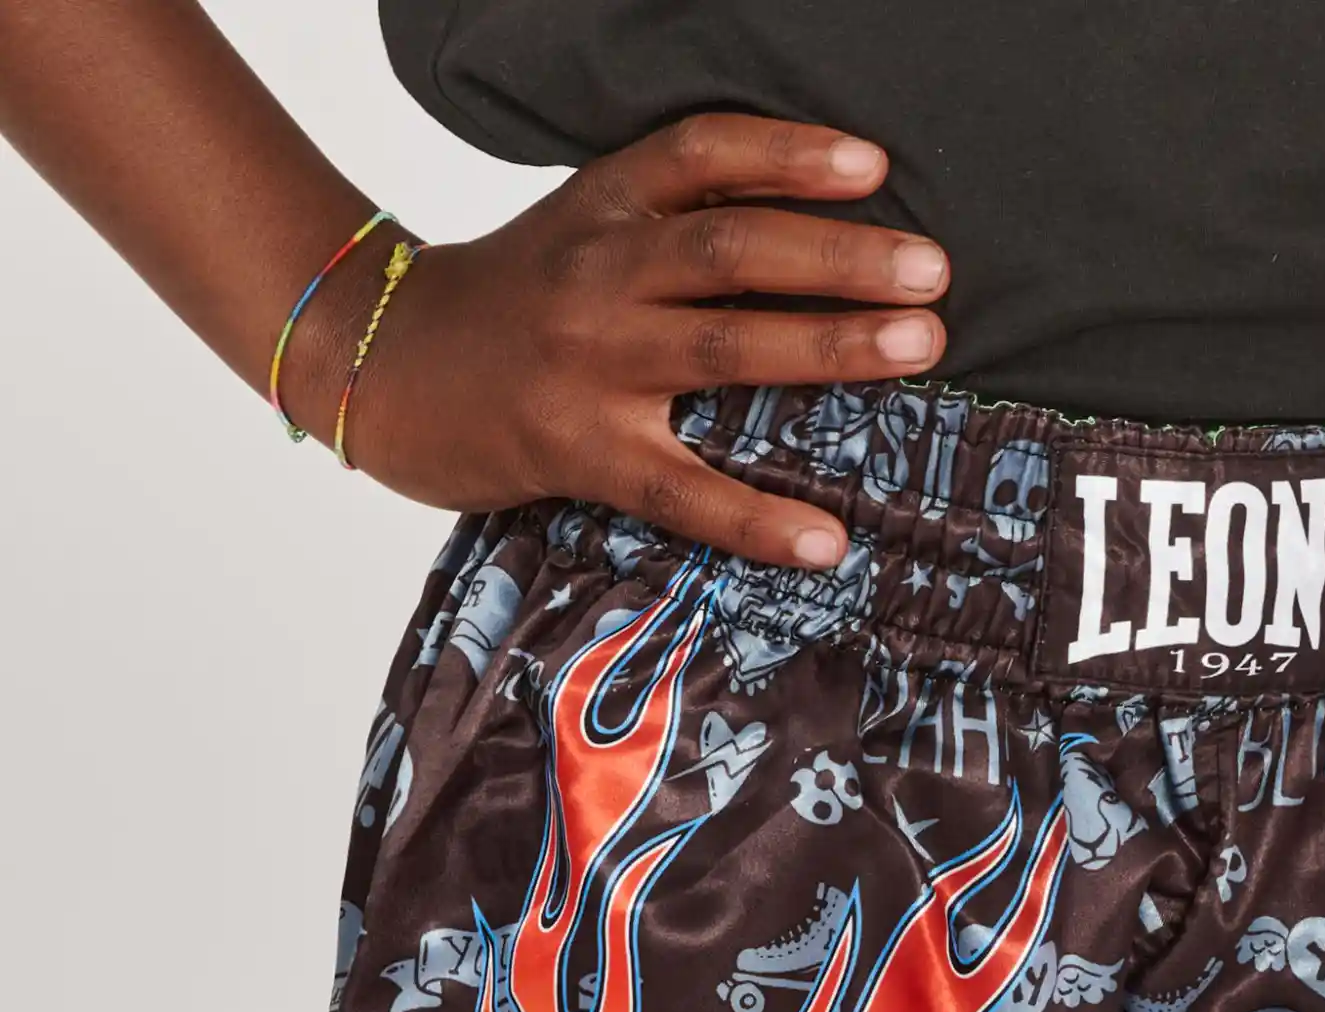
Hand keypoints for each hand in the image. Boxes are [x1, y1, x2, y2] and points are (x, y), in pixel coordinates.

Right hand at [299, 114, 949, 568]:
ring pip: (723, 348)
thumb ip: (670, 226)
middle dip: (844, 257)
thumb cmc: (509, 306)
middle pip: (734, 248)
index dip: (790, 154)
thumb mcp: (578, 232)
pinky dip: (757, 518)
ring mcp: (586, 362)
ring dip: (830, 344)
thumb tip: (811, 251)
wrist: (384, 366)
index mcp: (602, 206)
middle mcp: (598, 271)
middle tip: (935, 274)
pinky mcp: (575, 450)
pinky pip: (682, 489)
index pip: (702, 155)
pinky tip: (824, 540)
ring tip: (919, 348)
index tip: (875, 167)